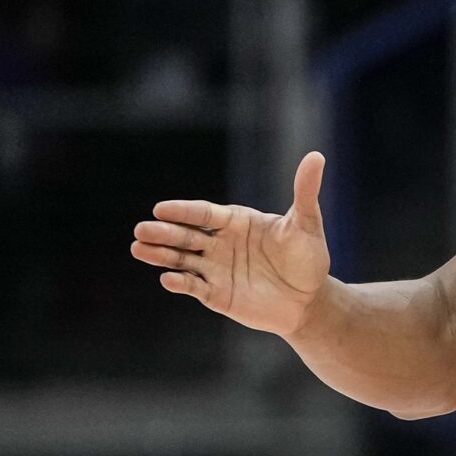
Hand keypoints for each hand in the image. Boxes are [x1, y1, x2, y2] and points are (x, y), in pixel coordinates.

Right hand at [132, 152, 330, 336]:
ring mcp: (216, 269)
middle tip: (141, 230)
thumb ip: (305, 191)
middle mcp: (220, 244)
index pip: (204, 213)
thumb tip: (317, 155)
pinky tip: (167, 278)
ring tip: (138, 249)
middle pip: (187, 235)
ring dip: (161, 255)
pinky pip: (194, 287)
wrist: (310, 300)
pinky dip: (181, 283)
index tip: (161, 209)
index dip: (183, 211)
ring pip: (182, 260)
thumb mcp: (307, 223)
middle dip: (164, 232)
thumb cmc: (308, 257)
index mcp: (236, 222)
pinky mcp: (217, 295)